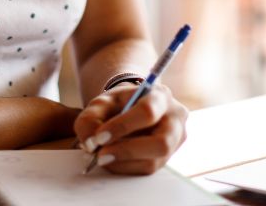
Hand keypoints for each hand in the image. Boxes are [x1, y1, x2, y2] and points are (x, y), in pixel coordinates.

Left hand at [72, 82, 187, 174]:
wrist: (132, 109)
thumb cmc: (118, 105)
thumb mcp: (101, 103)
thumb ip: (90, 119)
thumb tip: (91, 144)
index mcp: (160, 96)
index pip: (147, 112)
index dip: (122, 127)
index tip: (99, 137)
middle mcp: (175, 118)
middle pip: (161, 143)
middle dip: (127, 152)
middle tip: (100, 155)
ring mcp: (175, 141)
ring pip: (154, 162)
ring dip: (123, 163)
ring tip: (102, 157)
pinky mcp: (168, 157)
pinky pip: (148, 170)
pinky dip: (126, 168)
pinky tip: (113, 160)